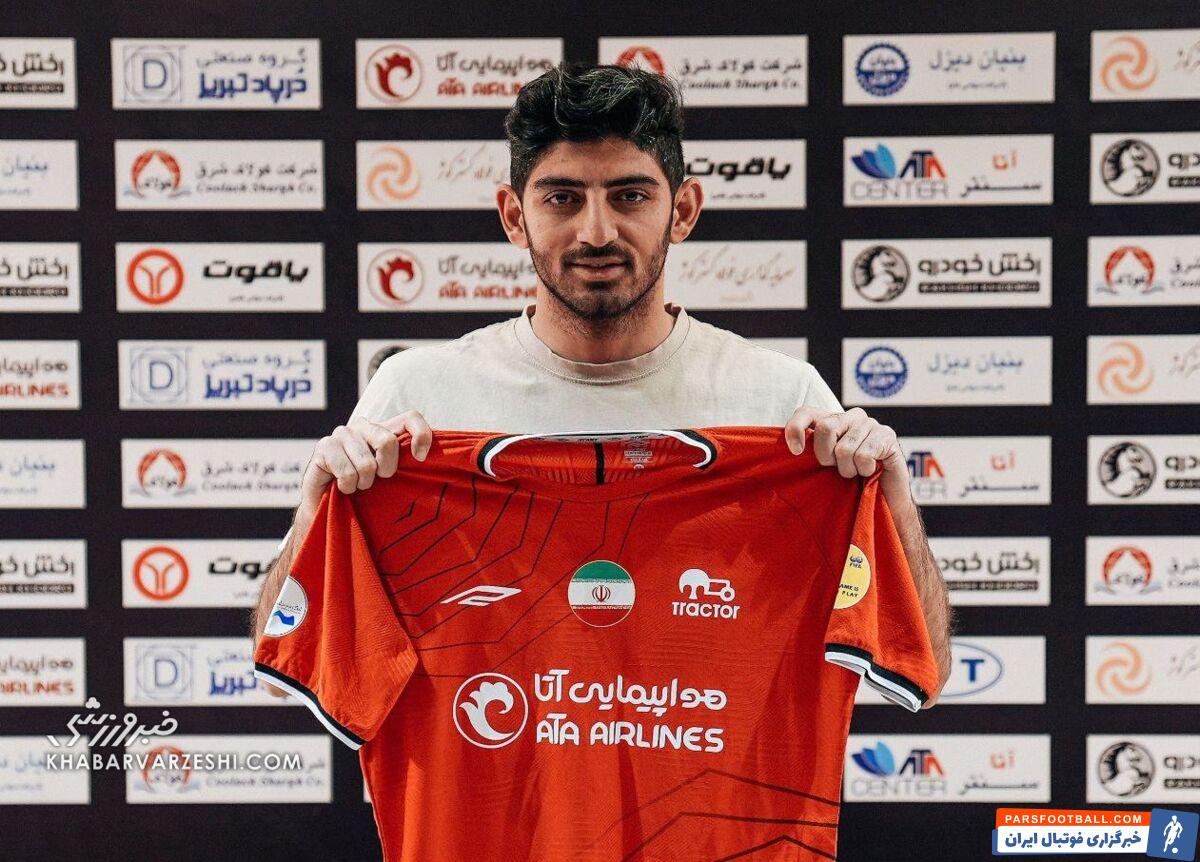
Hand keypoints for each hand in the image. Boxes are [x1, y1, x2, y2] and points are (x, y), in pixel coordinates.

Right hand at [300, 410, 431, 511]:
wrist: (328, 505)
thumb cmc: (365, 492)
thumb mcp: (393, 477)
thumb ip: (411, 465)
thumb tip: (435, 462)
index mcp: (384, 429)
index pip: (410, 417)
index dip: (421, 435)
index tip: (420, 459)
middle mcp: (363, 426)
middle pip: (388, 441)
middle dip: (386, 470)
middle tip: (377, 479)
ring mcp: (342, 433)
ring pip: (367, 463)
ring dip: (364, 483)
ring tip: (357, 484)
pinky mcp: (324, 446)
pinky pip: (348, 473)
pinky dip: (348, 487)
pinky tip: (342, 486)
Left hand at [783, 406, 911, 505]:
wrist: (884, 501)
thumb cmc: (850, 485)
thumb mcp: (824, 467)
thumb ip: (808, 454)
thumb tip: (791, 450)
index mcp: (832, 420)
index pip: (806, 412)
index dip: (796, 428)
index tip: (795, 452)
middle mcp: (852, 417)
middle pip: (825, 427)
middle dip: (826, 456)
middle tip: (836, 468)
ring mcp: (871, 424)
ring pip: (844, 448)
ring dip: (848, 469)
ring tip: (857, 473)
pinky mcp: (887, 436)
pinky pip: (863, 456)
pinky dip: (865, 470)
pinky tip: (871, 471)